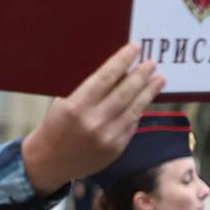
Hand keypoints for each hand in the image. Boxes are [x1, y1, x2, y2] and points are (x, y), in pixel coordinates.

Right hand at [21, 44, 164, 194]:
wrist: (50, 161)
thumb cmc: (55, 126)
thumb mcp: (63, 102)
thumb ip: (86, 89)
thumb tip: (114, 70)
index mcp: (76, 106)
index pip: (105, 77)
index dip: (122, 60)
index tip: (134, 48)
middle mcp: (94, 122)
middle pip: (125, 92)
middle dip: (140, 75)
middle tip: (151, 63)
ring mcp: (108, 137)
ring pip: (134, 108)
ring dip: (148, 92)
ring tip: (159, 79)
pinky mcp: (116, 149)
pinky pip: (132, 124)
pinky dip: (139, 110)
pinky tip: (145, 99)